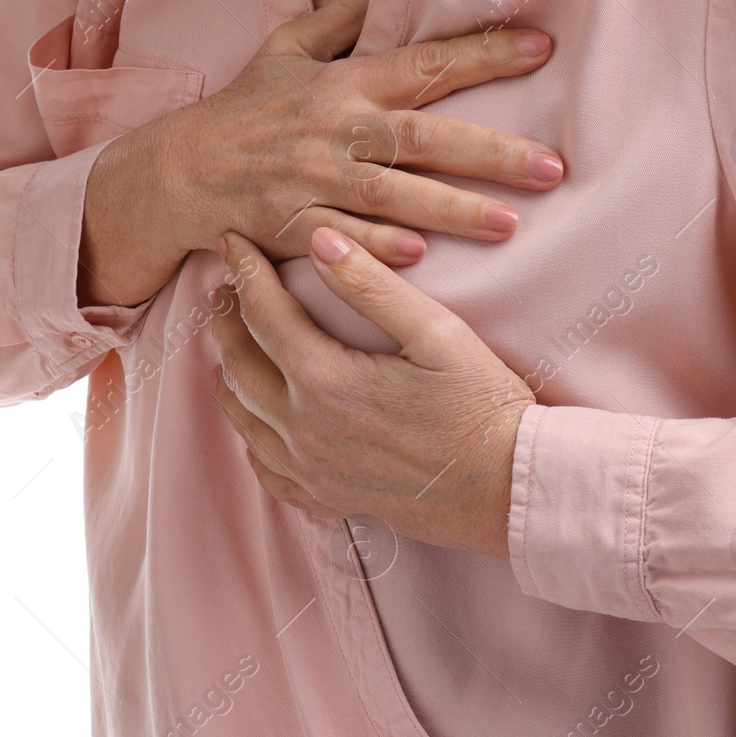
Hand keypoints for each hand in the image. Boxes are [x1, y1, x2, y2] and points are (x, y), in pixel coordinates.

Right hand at [160, 0, 564, 264]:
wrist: (177, 172)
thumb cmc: (245, 110)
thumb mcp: (287, 48)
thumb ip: (343, 16)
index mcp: (343, 83)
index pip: (424, 64)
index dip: (483, 55)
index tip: (541, 49)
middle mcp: (334, 130)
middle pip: (423, 139)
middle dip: (490, 153)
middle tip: (552, 168)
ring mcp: (311, 180)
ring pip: (393, 195)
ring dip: (452, 210)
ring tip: (511, 223)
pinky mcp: (291, 226)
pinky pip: (342, 240)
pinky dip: (378, 248)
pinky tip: (422, 257)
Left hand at [208, 227, 532, 557]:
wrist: (509, 488)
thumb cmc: (484, 405)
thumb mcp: (437, 332)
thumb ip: (371, 286)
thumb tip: (320, 238)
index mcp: (326, 379)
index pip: (262, 312)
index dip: (244, 272)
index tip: (230, 242)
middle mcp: (304, 428)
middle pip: (239, 363)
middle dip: (227, 318)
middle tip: (226, 287)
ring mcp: (311, 469)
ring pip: (242, 416)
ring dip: (230, 373)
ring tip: (233, 345)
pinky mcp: (327, 498)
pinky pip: (265, 469)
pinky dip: (250, 435)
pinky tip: (259, 419)